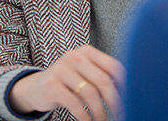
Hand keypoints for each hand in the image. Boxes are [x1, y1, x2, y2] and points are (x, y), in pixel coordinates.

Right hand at [9, 45, 124, 120]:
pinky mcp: (52, 85)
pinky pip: (74, 104)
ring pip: (90, 94)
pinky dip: (85, 117)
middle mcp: (75, 56)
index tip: (131, 101)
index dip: (125, 85)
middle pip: (103, 80)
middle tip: (121, 115)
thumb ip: (102, 76)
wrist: (36, 87)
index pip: (113, 66)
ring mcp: (61, 69)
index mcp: (87, 52)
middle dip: (115, 102)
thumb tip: (131, 92)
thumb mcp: (84, 74)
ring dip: (100, 113)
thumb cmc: (67, 82)